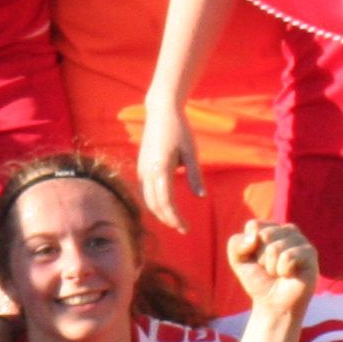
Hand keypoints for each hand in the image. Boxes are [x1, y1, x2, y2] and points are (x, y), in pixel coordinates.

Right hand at [136, 92, 203, 233]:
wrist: (161, 112)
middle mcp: (148, 172)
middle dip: (168, 220)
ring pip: (147, 200)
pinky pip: (145, 191)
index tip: (185, 228)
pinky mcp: (141, 167)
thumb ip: (195, 175)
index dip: (175, 218)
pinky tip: (164, 206)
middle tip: (182, 229)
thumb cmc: (179, 130)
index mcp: (161, 169)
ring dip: (160, 213)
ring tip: (174, 220)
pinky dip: (153, 203)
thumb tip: (201, 197)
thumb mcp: (191, 152)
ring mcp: (142, 169)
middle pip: (155, 205)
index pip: (166, 202)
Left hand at [228, 219, 317, 321]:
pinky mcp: (310, 253)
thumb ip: (236, 244)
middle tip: (269, 268)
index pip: (253, 226)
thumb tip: (256, 237)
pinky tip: (288, 275)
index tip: (256, 259)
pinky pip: (288, 256)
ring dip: (271, 267)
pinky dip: (282, 270)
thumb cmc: (258, 280)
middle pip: (263, 235)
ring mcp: (301, 240)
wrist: (273, 304)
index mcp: (271, 227)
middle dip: (261, 258)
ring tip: (279, 272)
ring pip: (274, 248)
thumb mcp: (237, 261)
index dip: (249, 247)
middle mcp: (287, 230)